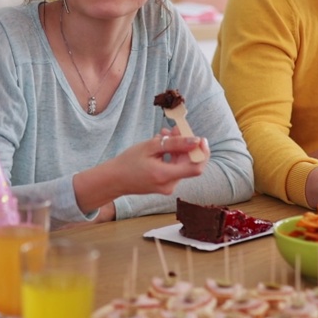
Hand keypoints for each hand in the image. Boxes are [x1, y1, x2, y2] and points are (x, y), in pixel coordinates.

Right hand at [72, 129, 208, 214]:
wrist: (114, 180)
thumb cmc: (128, 162)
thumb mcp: (150, 147)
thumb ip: (174, 143)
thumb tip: (195, 140)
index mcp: (165, 175)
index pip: (196, 167)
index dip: (203, 153)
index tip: (200, 138)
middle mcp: (169, 185)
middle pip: (189, 164)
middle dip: (186, 146)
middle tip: (175, 130)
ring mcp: (167, 187)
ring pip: (181, 165)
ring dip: (177, 149)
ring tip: (163, 134)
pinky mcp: (164, 185)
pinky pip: (174, 169)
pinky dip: (171, 156)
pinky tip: (161, 146)